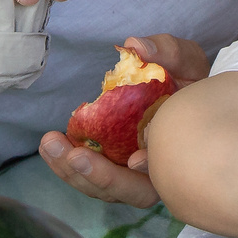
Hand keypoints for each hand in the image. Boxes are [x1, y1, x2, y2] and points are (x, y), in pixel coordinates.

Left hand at [35, 35, 207, 206]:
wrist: (178, 91)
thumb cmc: (187, 78)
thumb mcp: (187, 59)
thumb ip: (168, 52)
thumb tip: (135, 47)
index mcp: (180, 151)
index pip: (167, 172)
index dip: (148, 170)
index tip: (133, 160)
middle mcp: (157, 172)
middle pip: (131, 191)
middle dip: (99, 176)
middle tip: (73, 155)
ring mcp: (131, 174)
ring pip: (104, 188)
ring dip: (73, 172)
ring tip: (50, 144)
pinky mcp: (110, 166)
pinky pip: (88, 175)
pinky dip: (68, 165)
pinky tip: (50, 145)